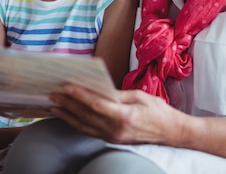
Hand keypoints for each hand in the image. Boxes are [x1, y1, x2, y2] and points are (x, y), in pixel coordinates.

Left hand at [49, 83, 183, 144]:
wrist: (171, 132)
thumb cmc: (159, 111)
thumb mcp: (140, 96)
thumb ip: (118, 94)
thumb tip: (100, 89)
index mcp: (125, 116)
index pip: (96, 105)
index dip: (80, 95)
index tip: (66, 86)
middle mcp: (117, 129)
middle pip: (86, 115)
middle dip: (68, 104)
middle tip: (53, 93)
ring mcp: (113, 137)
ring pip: (84, 126)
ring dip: (68, 115)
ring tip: (54, 105)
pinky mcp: (112, 140)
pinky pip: (90, 131)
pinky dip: (77, 123)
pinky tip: (68, 116)